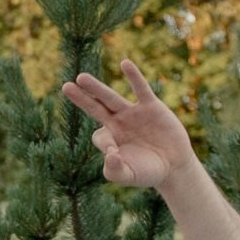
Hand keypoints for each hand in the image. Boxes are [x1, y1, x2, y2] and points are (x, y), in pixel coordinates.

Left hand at [60, 60, 196, 189]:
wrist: (173, 167)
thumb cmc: (147, 173)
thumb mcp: (128, 176)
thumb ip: (114, 170)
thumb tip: (110, 154)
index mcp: (110, 139)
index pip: (99, 137)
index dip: (106, 145)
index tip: (116, 154)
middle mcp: (118, 123)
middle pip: (96, 108)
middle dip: (81, 98)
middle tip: (65, 87)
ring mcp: (133, 114)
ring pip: (111, 98)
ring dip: (96, 88)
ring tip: (81, 78)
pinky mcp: (151, 107)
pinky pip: (140, 90)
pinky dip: (133, 77)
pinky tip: (124, 63)